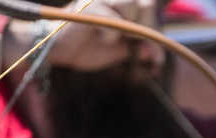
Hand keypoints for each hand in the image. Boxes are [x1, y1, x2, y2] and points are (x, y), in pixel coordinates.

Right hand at [9, 0, 163, 73]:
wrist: (57, 49)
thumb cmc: (89, 46)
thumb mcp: (121, 51)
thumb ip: (140, 48)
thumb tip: (158, 54)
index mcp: (122, 6)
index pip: (151, 7)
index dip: (157, 27)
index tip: (155, 52)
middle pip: (147, 3)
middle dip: (150, 29)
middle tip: (144, 50)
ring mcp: (99, 0)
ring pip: (130, 4)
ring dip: (131, 27)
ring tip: (121, 39)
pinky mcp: (88, 7)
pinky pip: (111, 18)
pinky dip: (113, 34)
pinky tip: (104, 40)